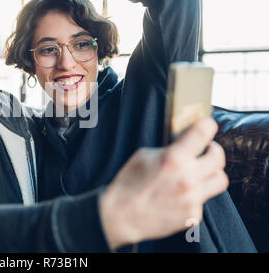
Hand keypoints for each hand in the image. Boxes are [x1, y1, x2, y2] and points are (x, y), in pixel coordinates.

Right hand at [99, 117, 228, 248]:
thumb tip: (184, 145)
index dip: (207, 125)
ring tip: (201, 172)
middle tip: (206, 150)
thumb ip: (168, 150)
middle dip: (213, 150)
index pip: (204, 132)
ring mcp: (192, 198)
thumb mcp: (143, 156)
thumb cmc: (128, 184)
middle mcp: (188, 178)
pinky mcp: (193, 214)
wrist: (121, 216)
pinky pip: (204, 198)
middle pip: (219, 157)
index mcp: (173, 158)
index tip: (206, 127)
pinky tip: (181, 194)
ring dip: (212, 172)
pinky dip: (196, 194)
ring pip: (220, 179)